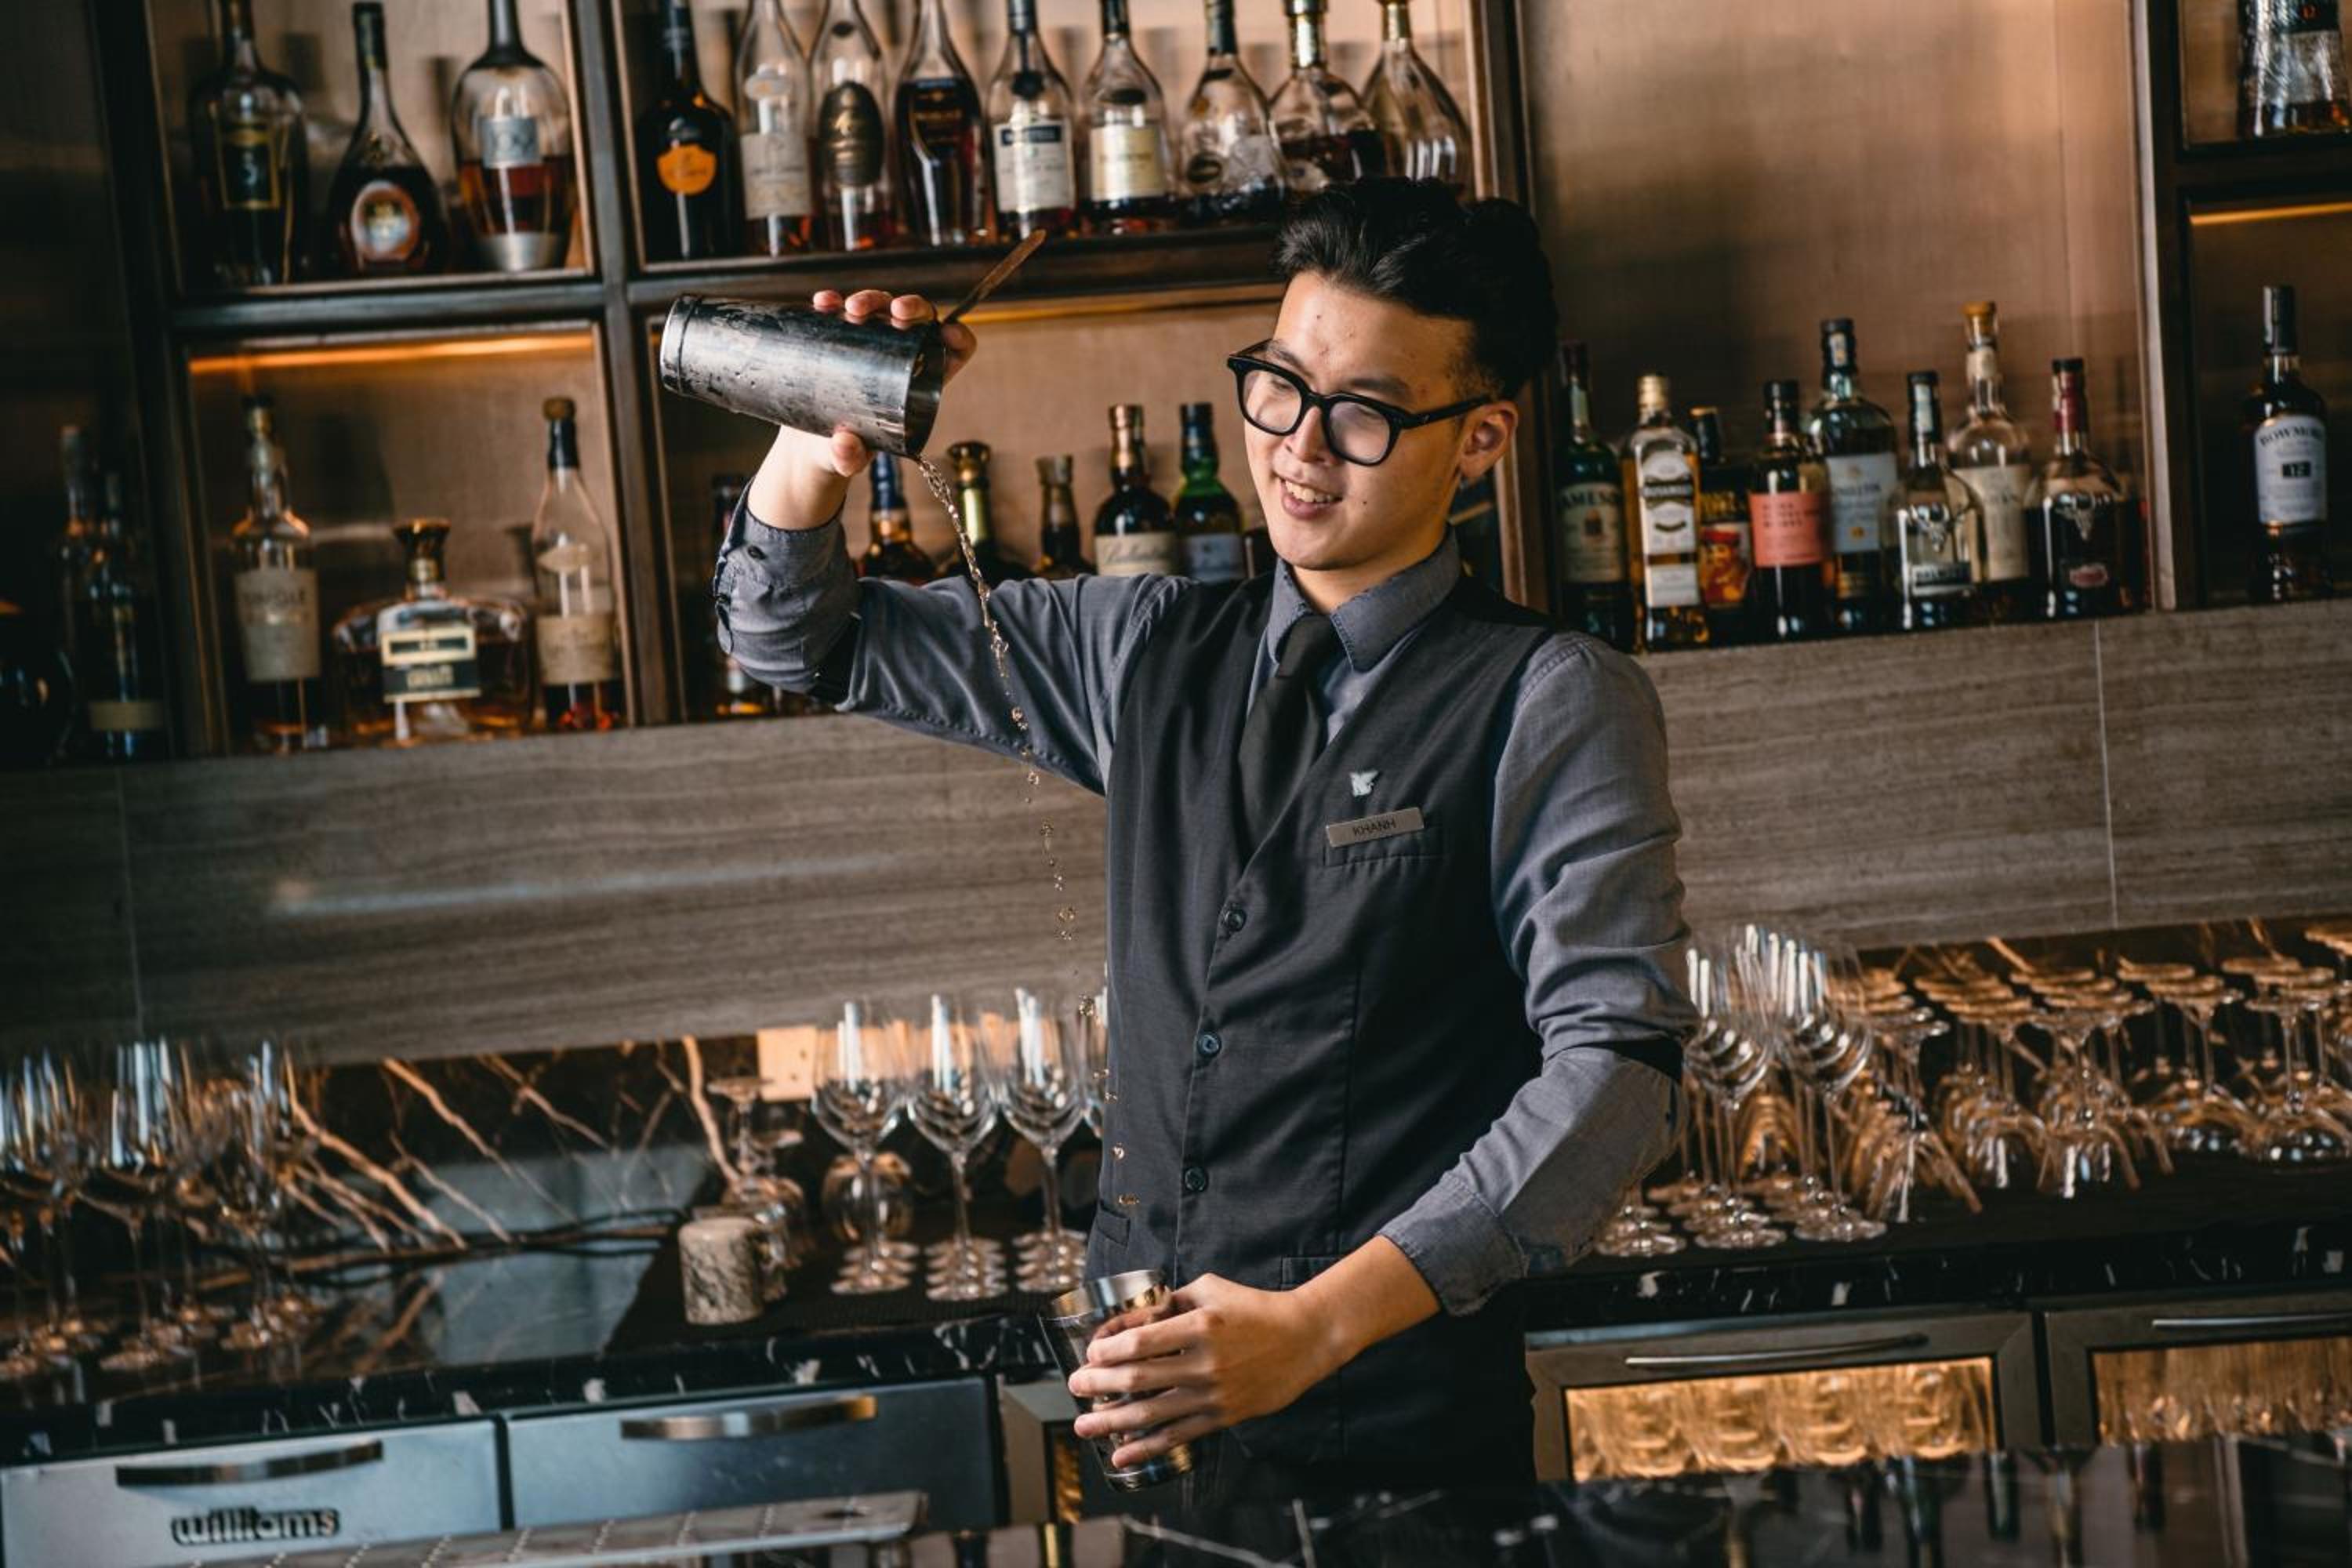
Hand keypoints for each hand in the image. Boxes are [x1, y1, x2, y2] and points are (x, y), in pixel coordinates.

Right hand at [746, 289, 979, 529]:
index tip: (947, 333)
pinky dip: (834, 302)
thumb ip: (849, 459)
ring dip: (871, 300)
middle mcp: (901, 356)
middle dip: (911, 307)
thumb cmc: (844, 452)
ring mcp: (871, 341)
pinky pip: (841, 309)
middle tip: (894, 313)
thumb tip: (843, 445)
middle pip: (918, 319)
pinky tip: (824, 303)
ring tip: (850, 310)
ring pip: (882, 308)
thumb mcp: (847, 460)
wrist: (810, 445)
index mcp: (921, 382)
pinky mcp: (840, 335)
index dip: (958, 337)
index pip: (953, 351)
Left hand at [1066, 1272, 1345, 1470]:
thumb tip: (1131, 1317)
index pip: (1141, 1341)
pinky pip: (1177, 1436)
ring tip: (1083, 1426)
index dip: (1108, 1350)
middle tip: (1074, 1386)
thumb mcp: (1210, 1289)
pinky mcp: (1222, 1416)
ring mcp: (1214, 1394)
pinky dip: (1145, 1448)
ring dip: (1111, 1422)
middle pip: (1139, 1377)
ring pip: (1152, 1413)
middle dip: (1098, 1384)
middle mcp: (1204, 1362)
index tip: (1090, 1354)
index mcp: (1200, 1325)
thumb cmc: (1254, 1308)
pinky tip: (1120, 1454)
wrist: (1304, 1339)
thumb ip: (1170, 1301)